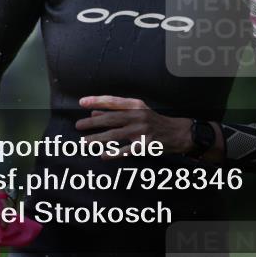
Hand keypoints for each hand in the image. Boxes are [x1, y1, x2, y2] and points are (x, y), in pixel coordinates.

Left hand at [75, 95, 191, 158]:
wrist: (177, 133)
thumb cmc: (153, 121)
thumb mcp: (137, 112)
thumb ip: (116, 112)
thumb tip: (94, 112)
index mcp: (136, 105)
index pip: (113, 101)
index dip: (96, 101)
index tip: (81, 102)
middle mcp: (138, 116)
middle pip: (111, 118)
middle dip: (93, 122)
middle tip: (78, 125)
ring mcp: (142, 131)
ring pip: (115, 135)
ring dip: (98, 138)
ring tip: (84, 142)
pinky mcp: (145, 145)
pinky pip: (126, 150)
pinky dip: (114, 153)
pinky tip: (103, 155)